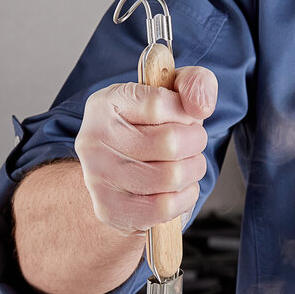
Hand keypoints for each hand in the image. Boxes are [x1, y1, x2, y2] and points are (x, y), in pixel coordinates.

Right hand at [75, 66, 217, 233]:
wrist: (120, 177)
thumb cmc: (151, 132)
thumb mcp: (172, 95)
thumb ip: (194, 83)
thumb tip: (200, 105)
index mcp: (105, 103)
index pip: (159, 104)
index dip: (185, 114)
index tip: (185, 118)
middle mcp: (94, 140)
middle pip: (170, 143)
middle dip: (195, 144)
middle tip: (192, 145)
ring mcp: (99, 178)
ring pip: (171, 176)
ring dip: (192, 171)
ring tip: (186, 166)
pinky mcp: (111, 210)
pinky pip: (165, 206)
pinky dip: (184, 198)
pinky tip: (178, 189)